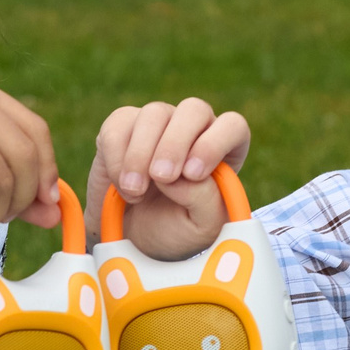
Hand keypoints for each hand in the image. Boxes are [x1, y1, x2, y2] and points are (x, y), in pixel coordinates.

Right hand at [86, 98, 250, 261]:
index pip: (232, 126)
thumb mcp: (202, 227)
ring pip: (154, 114)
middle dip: (176, 143)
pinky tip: (123, 186)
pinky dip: (117, 158)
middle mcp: (193, 130)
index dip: (215, 143)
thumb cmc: (174, 230)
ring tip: (136, 191)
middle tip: (162, 177)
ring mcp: (158, 124)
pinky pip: (119, 125)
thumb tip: (181, 176)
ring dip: (142, 154)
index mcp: (223, 151)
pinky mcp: (122, 127)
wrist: (131, 239)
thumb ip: (205, 200)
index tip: (194, 174)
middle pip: (193, 110)